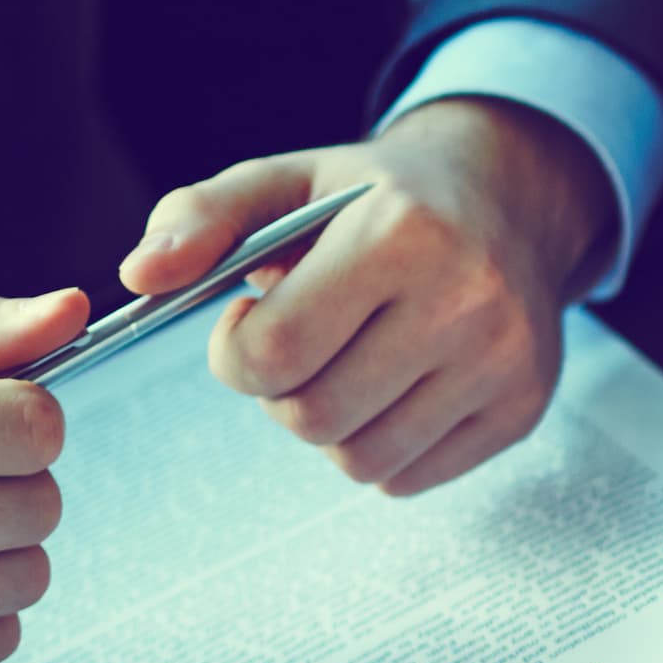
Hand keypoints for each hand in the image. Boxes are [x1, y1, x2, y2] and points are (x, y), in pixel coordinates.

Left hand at [122, 95, 608, 496]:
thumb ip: (199, 218)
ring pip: (359, 460)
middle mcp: (465, 301)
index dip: (237, 352)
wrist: (508, 202)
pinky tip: (395, 388)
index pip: (276, 352)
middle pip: (313, 418)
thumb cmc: (377, 199)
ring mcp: (503, 363)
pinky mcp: (523, 410)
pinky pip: (408, 478)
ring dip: (330, 425)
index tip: (251, 321)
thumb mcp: (286, 184)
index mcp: (400, 233)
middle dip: (280, 392)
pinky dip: (381, 446)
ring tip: (348, 365)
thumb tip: (139, 278)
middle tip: (300, 347)